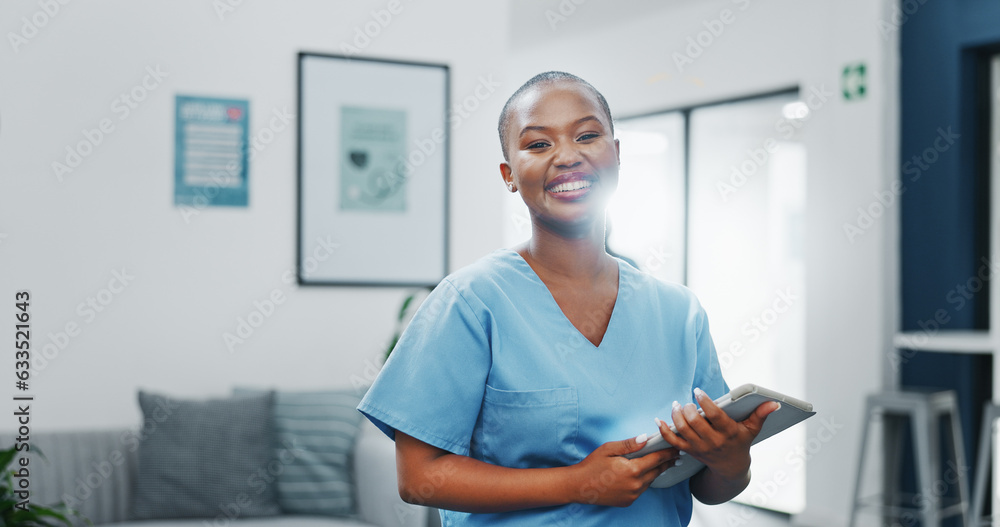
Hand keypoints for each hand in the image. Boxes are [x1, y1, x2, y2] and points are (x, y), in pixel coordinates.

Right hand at [568, 434, 679, 506]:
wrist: (578, 486)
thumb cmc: (592, 465)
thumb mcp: (609, 449)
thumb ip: (629, 444)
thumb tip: (646, 438)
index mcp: (632, 469)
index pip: (656, 459)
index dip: (668, 453)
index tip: (677, 448)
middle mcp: (635, 484)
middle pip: (656, 471)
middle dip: (666, 462)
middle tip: (676, 455)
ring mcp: (632, 494)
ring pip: (649, 481)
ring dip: (655, 472)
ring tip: (661, 464)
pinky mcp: (628, 501)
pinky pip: (641, 489)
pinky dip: (643, 481)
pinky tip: (642, 474)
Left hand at [655, 388, 779, 481]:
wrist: (730, 467)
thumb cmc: (740, 442)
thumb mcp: (752, 429)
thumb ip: (761, 414)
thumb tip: (774, 402)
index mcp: (728, 433)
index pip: (715, 416)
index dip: (705, 402)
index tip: (698, 392)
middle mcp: (712, 441)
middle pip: (695, 423)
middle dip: (688, 409)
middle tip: (688, 401)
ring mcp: (699, 447)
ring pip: (682, 430)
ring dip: (676, 416)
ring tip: (676, 405)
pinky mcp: (689, 451)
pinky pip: (672, 442)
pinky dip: (664, 431)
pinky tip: (659, 420)